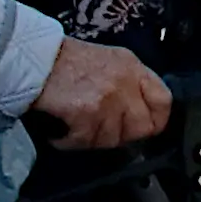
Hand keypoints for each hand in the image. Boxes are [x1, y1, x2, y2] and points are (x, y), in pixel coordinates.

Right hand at [29, 38, 169, 148]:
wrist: (37, 58)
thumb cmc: (69, 60)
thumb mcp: (110, 61)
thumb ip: (129, 83)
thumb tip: (137, 113)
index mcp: (134, 67)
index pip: (163, 100)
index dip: (156, 120)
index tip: (144, 129)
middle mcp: (126, 82)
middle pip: (141, 127)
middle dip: (121, 136)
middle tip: (101, 132)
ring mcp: (108, 99)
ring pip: (111, 139)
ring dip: (91, 139)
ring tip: (77, 130)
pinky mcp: (87, 113)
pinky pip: (85, 142)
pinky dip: (70, 142)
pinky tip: (61, 135)